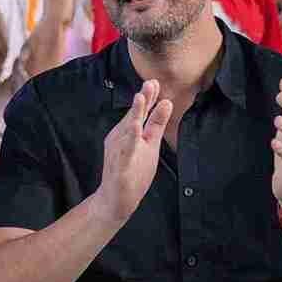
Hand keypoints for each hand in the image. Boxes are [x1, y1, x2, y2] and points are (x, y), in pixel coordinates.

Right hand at [94, 80, 172, 224]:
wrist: (114, 199)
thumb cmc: (132, 170)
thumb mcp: (149, 143)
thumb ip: (155, 123)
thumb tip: (166, 101)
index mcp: (129, 132)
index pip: (140, 112)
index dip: (148, 98)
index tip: (155, 82)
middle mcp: (122, 138)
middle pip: (133, 117)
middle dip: (141, 101)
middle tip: (149, 84)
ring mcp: (120, 152)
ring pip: (127, 132)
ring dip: (133, 116)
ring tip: (140, 100)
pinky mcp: (120, 168)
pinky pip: (125, 154)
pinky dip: (129, 143)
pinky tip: (135, 132)